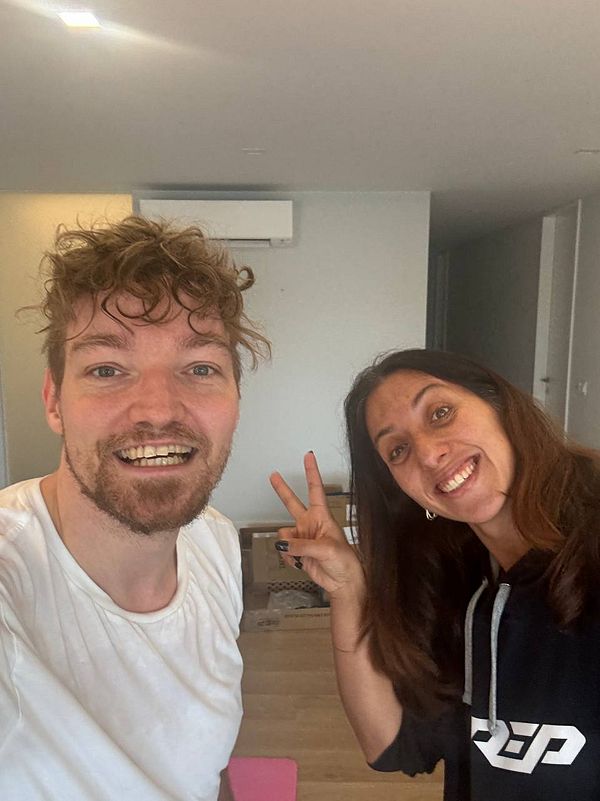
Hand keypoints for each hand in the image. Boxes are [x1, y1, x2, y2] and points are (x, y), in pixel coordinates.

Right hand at [269, 452, 363, 598]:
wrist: (342, 582)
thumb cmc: (344, 560)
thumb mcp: (326, 549)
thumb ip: (301, 544)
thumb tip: (282, 544)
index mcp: (322, 516)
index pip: (315, 489)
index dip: (311, 472)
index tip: (308, 456)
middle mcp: (311, 524)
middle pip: (293, 503)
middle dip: (282, 490)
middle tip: (273, 475)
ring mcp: (303, 538)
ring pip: (283, 535)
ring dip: (288, 546)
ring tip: (301, 556)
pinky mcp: (297, 552)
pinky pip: (283, 550)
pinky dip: (288, 558)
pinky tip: (300, 563)